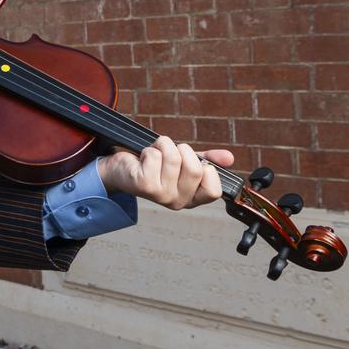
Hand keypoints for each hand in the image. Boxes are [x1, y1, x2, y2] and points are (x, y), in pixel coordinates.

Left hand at [96, 136, 231, 209]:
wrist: (119, 170)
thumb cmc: (152, 165)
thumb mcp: (182, 162)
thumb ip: (206, 159)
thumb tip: (229, 158)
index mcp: (191, 198)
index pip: (214, 191)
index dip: (207, 170)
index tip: (194, 162)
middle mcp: (178, 202)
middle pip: (196, 169)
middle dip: (182, 150)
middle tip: (169, 152)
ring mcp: (161, 196)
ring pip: (175, 158)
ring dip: (163, 146)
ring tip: (155, 153)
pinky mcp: (145, 186)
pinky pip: (156, 156)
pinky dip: (149, 149)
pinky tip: (142, 158)